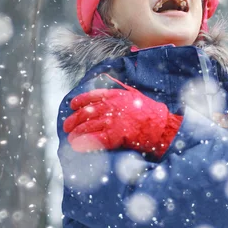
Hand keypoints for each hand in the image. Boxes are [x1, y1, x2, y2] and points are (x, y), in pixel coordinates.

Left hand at [63, 85, 181, 157]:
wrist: (161, 125)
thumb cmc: (151, 112)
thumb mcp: (135, 94)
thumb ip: (121, 90)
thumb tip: (108, 81)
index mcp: (115, 96)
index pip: (91, 96)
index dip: (79, 101)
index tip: (72, 106)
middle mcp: (111, 107)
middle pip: (85, 113)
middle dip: (73, 121)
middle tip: (67, 127)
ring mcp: (112, 121)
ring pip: (87, 127)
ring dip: (76, 134)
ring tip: (70, 139)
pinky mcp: (114, 135)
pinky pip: (94, 140)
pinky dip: (84, 143)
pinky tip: (77, 147)